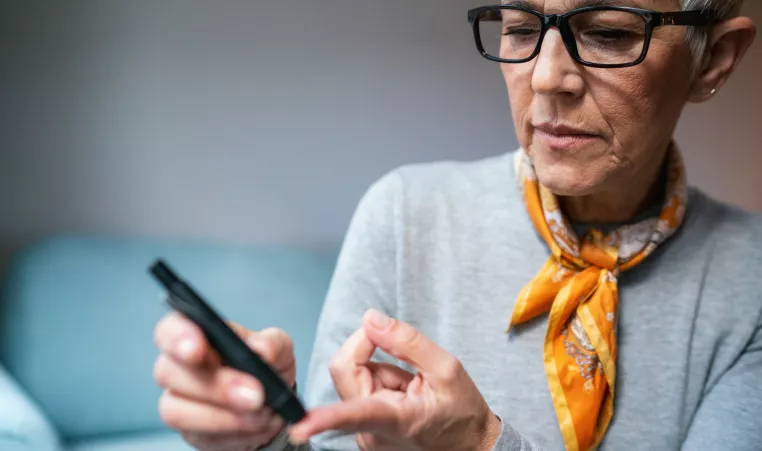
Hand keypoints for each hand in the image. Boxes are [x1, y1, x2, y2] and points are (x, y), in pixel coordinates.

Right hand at [153, 312, 294, 450]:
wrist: (273, 402)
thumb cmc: (267, 364)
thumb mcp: (278, 347)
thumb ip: (271, 344)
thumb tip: (261, 349)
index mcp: (196, 333)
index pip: (170, 329)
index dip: (177, 337)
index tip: (196, 350)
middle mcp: (177, 365)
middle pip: (168, 372)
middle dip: (215, 385)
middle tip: (255, 394)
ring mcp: (177, 400)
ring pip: (176, 410)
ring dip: (222, 416)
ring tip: (259, 413)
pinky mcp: (189, 431)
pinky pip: (198, 434)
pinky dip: (232, 432)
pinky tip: (254, 425)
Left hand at [288, 309, 501, 450]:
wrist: (470, 446)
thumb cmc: (462, 413)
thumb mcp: (447, 369)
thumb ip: (407, 342)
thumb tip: (370, 318)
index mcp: (396, 421)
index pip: (354, 415)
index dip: (325, 418)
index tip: (299, 427)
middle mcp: (371, 433)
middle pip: (346, 370)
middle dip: (371, 350)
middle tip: (404, 354)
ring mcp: (365, 434)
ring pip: (355, 376)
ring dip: (381, 370)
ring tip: (412, 387)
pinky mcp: (363, 430)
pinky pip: (360, 388)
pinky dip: (381, 382)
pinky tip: (404, 394)